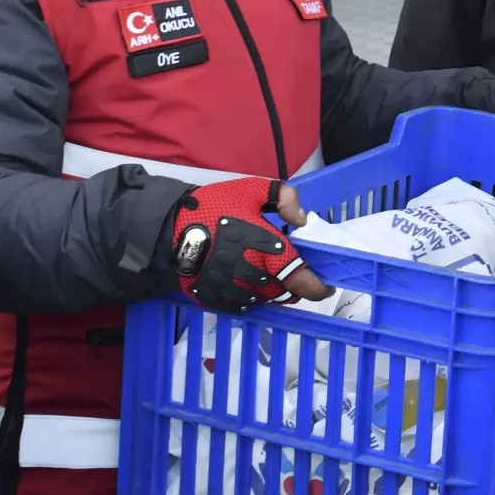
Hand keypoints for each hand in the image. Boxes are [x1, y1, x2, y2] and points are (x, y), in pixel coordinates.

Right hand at [165, 176, 329, 308]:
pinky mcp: (217, 299)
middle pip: (285, 293)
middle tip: (293, 275)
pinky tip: (247, 282)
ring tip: (269, 276)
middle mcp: (255, 276)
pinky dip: (251, 297)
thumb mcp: (250, 189)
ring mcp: (235, 291)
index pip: (301, 278)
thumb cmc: (213, 207)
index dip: (317, 287)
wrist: (169, 230)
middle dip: (294, 287)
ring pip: (266, 300)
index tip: (325, 287)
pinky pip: (243, 305)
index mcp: (268, 250)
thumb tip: (301, 220)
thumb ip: (283, 197)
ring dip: (273, 291)